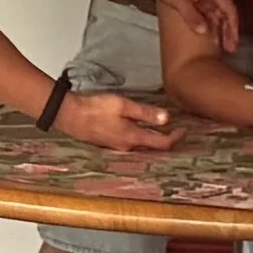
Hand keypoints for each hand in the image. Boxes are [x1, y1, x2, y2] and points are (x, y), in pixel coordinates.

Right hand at [55, 89, 171, 151]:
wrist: (69, 115)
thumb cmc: (94, 108)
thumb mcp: (123, 105)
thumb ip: (145, 112)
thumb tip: (166, 118)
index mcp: (133, 137)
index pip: (162, 143)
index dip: (175, 137)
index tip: (183, 130)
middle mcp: (127, 146)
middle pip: (152, 147)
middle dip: (166, 139)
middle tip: (176, 129)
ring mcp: (116, 146)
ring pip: (141, 145)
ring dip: (152, 139)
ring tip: (160, 129)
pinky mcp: (108, 142)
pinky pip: (130, 143)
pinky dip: (140, 137)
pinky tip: (138, 129)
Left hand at [152, 0, 241, 57]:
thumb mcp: (179, 0)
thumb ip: (192, 15)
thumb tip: (205, 31)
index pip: (229, 9)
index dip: (233, 26)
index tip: (233, 42)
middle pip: (226, 13)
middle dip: (229, 31)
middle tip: (230, 49)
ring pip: (219, 15)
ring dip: (222, 30)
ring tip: (223, 47)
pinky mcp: (200, 0)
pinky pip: (210, 14)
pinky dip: (213, 25)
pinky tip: (212, 37)